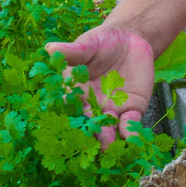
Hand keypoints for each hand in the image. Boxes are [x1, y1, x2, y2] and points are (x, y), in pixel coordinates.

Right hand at [47, 25, 155, 148]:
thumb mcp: (88, 44)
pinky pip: (130, 124)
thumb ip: (73, 51)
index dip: (68, 117)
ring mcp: (111, 111)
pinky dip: (131, 133)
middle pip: (88, 124)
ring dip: (109, 140)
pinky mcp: (132, 109)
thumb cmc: (102, 42)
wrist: (131, 40)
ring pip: (108, 129)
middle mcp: (91, 107)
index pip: (69, 108)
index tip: (66, 128)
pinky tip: (134, 140)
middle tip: (89, 144)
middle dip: (89, 134)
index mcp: (75, 94)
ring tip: (109, 146)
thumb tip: (51, 48)